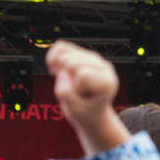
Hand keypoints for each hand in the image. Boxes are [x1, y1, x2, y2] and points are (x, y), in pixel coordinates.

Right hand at [45, 40, 125, 155]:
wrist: (89, 111)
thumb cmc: (86, 112)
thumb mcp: (75, 111)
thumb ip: (66, 94)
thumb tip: (60, 72)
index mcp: (106, 82)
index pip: (82, 75)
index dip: (75, 89)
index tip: (82, 100)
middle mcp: (102, 66)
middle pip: (71, 63)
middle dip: (66, 79)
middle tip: (72, 91)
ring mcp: (91, 58)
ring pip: (65, 54)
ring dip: (58, 69)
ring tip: (63, 81)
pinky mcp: (81, 54)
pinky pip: (60, 47)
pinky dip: (52, 57)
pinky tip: (54, 69)